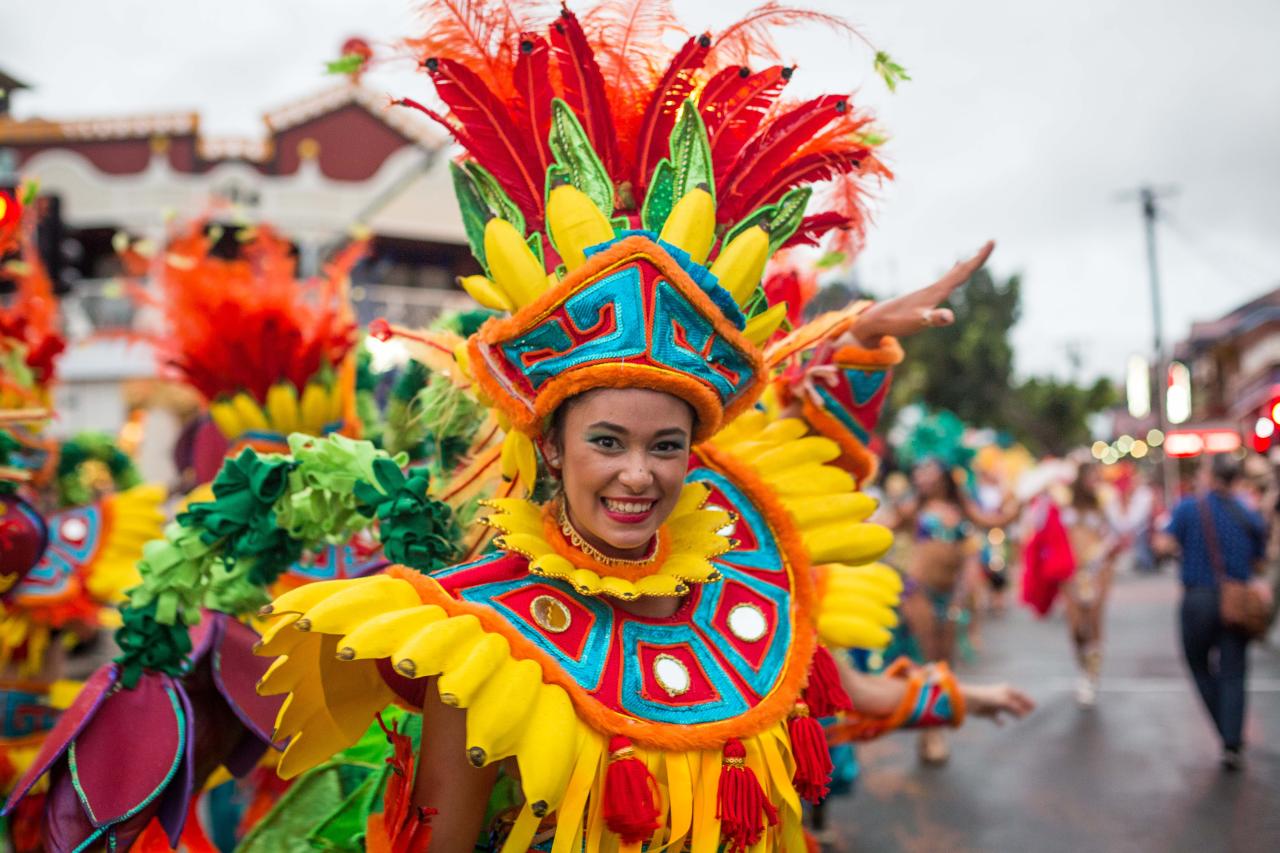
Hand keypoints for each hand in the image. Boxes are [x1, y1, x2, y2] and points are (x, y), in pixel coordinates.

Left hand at [853, 241, 994, 341]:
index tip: (991, 242)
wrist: (874, 321)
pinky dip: (952, 275)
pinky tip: (951, 276)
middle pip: (960, 271)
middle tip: (990, 243)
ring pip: (951, 276)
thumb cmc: (896, 322)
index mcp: (936, 291)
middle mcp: (933, 289)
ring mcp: (927, 293)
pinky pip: (944, 283)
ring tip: (973, 258)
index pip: (962, 272)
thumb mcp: (919, 322)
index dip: (978, 259)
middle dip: (976, 259)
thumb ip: (933, 319)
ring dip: (965, 266)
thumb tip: (949, 317)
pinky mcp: (922, 299)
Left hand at [962, 681, 1034, 723]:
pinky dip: (1000, 721)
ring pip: (1007, 710)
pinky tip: (1003, 725)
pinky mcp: (988, 712)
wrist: (970, 700)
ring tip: (1022, 721)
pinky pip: (996, 718)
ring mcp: (995, 704)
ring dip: (1014, 715)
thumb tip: (1025, 715)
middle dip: (1023, 709)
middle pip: (1015, 703)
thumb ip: (1016, 708)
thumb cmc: (988, 697)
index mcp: (1006, 690)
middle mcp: (1001, 696)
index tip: (1036, 707)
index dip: (1028, 700)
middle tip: (1032, 716)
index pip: (1020, 695)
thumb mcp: (1004, 702)